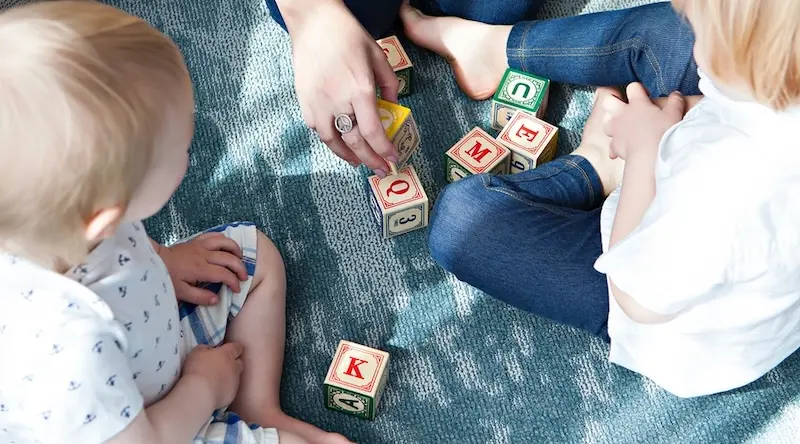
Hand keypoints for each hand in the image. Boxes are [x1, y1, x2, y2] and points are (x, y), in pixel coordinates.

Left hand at [156, 233, 247, 304]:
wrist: (154, 260)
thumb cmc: (166, 277)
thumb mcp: (180, 292)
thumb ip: (199, 297)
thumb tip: (217, 299)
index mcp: (200, 269)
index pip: (224, 274)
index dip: (234, 282)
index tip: (236, 289)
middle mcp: (203, 255)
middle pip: (229, 258)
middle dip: (240, 268)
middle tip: (244, 277)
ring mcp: (200, 245)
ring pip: (225, 242)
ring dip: (236, 250)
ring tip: (240, 259)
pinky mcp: (196, 240)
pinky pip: (214, 235)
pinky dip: (224, 239)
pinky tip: (227, 246)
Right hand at [182, 343, 244, 409]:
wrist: (200, 393)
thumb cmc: (197, 369)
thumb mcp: (197, 352)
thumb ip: (206, 349)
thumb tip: (209, 350)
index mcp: (227, 354)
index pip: (237, 348)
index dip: (234, 348)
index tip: (229, 350)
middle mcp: (235, 367)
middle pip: (239, 363)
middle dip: (233, 363)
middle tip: (222, 365)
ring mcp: (235, 382)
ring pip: (235, 377)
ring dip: (229, 377)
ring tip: (216, 380)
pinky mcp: (232, 394)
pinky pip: (231, 389)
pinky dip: (225, 389)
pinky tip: (215, 391)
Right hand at [279, 0, 399, 175]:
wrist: (314, 22)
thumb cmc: (348, 35)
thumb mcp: (378, 56)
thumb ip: (389, 85)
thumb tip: (393, 107)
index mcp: (359, 89)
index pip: (373, 132)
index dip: (384, 150)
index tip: (392, 159)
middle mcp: (338, 101)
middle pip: (355, 142)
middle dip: (371, 160)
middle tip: (381, 169)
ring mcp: (318, 103)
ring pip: (333, 142)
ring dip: (348, 156)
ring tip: (359, 161)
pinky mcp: (304, 101)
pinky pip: (318, 130)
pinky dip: (330, 140)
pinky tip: (340, 142)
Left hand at [604, 83, 685, 160]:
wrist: (650, 156)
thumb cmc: (663, 133)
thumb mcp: (674, 114)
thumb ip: (675, 102)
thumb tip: (676, 94)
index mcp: (637, 104)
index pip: (632, 87)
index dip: (638, 89)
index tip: (645, 95)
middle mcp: (623, 114)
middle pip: (608, 101)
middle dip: (613, 100)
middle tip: (622, 105)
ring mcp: (616, 130)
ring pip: (605, 122)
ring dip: (611, 123)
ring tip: (620, 126)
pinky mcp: (615, 145)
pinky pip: (610, 145)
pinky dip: (614, 146)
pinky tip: (619, 150)